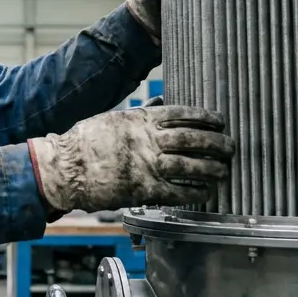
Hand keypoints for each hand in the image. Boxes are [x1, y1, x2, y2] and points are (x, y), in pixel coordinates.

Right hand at [27, 103, 232, 212]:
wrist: (66, 168)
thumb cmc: (86, 141)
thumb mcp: (114, 118)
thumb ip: (140, 114)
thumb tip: (161, 104)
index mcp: (142, 120)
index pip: (184, 115)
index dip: (206, 118)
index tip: (220, 121)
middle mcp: (149, 141)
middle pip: (194, 139)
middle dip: (217, 143)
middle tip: (230, 147)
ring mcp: (148, 166)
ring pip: (191, 166)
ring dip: (213, 168)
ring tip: (225, 170)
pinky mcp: (144, 190)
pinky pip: (179, 192)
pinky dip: (197, 192)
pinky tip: (207, 192)